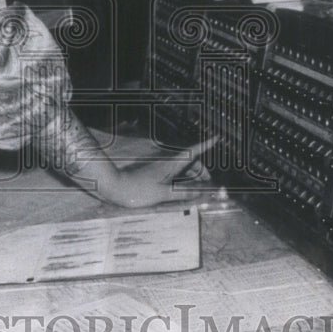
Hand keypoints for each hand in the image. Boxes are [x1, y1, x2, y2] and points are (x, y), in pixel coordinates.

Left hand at [94, 135, 217, 207]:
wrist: (115, 186)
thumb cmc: (138, 190)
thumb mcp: (164, 193)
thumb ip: (184, 193)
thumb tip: (202, 191)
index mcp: (171, 164)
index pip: (193, 152)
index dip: (206, 145)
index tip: (216, 138)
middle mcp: (166, 162)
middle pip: (189, 162)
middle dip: (201, 171)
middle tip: (209, 185)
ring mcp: (159, 167)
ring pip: (180, 169)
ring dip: (191, 177)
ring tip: (197, 191)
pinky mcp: (153, 173)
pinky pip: (172, 174)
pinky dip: (181, 180)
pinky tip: (181, 191)